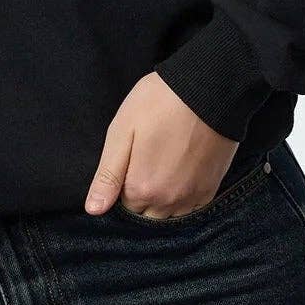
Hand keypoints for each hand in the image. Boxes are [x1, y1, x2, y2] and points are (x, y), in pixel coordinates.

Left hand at [84, 71, 239, 218]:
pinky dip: (183, 199)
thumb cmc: (159, 103)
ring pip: (169, 216)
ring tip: (163, 168)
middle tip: (146, 163)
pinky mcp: (211, 189)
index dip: (123, 188)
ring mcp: (192, 197)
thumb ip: (107, 175)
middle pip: (146, 215)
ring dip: (162, 202)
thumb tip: (93, 210)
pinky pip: (192, 209)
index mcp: (141, 189)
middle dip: (141, 198)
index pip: (123, 207)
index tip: (129, 164)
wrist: (209, 89)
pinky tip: (181, 174)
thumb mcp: (122, 131)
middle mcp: (167, 201)